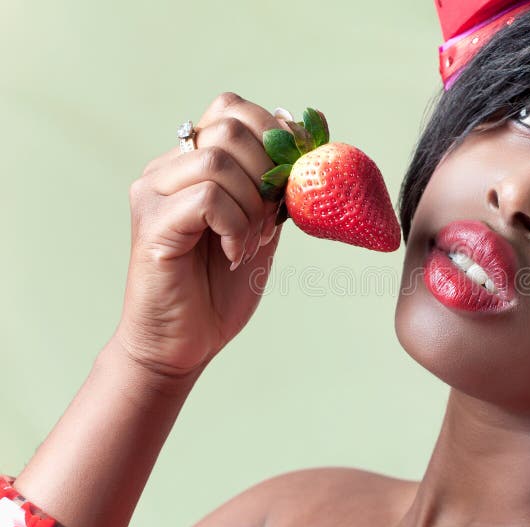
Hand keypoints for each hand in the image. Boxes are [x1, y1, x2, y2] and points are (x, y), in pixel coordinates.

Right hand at [115, 92, 285, 377]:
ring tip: (250, 242)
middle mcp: (166, 169)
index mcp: (191, 163)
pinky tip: (233, 255)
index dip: (274, 129)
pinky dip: (235, 226)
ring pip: (219, 160)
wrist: (183, 343)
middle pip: (229, 127)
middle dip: (268, 171)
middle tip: (270, 219)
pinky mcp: (151, 224)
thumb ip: (274, 188)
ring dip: (252, 204)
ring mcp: (153, 194)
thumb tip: (305, 141)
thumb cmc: (220, 288)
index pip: (231, 108)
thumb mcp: (260, 227)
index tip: (297, 168)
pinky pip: (208, 198)